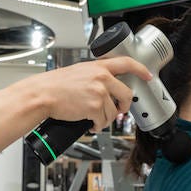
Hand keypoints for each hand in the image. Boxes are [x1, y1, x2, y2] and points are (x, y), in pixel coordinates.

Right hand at [37, 57, 151, 131]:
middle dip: (124, 106)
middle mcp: (102, 78)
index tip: (147, 76)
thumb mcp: (79, 72)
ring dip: (105, 119)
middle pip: (127, 94)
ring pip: (113, 112)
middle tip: (118, 110)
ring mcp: (99, 93)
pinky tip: (90, 124)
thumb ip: (95, 76)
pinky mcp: (94, 107)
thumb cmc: (56, 85)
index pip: (126, 63)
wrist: (43, 94)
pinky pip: (103, 122)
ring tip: (93, 119)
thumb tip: (107, 88)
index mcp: (98, 67)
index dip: (140, 69)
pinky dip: (97, 126)